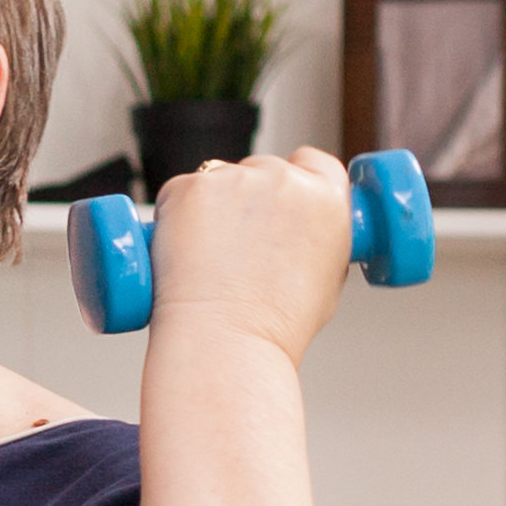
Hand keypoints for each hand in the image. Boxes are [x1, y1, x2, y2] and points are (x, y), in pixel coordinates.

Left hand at [145, 144, 356, 368]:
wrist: (228, 343)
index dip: (297, 180)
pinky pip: (180, 192)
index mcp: (327, 198)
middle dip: (249, 197)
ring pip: (219, 179)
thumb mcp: (329, 280)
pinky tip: (183, 253)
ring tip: (208, 258)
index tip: (278, 201)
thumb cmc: (274, 328)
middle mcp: (284, 179)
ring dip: (212, 205)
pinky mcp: (189, 188)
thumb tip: (302, 229)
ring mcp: (234, 179)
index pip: (315, 163)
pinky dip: (176, 216)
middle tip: (234, 245)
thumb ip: (320, 238)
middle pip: (263, 169)